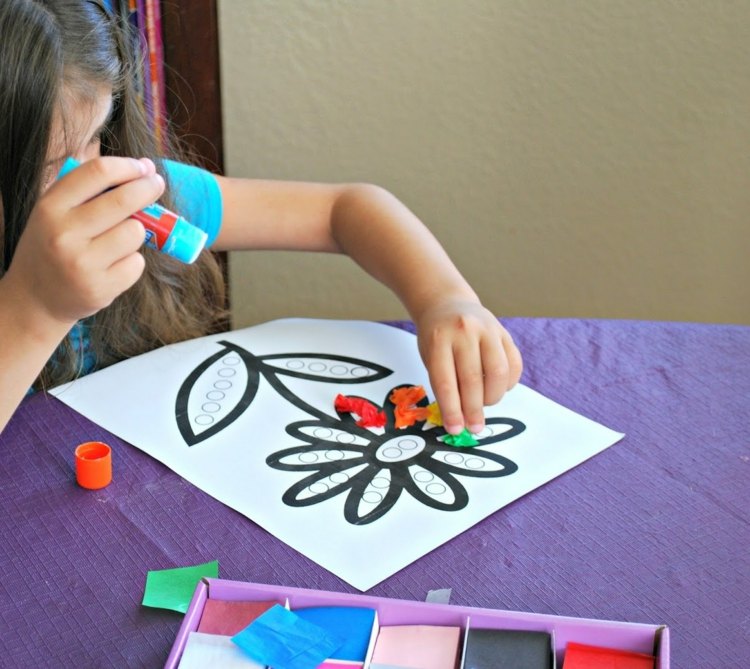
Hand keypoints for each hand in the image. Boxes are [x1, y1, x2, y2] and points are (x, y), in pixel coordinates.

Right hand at [3, 156, 163, 327]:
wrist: (36, 297)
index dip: (128, 166)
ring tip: (119, 240)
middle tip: (156, 183)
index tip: (144, 166)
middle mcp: (64, 234)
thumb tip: (143, 168)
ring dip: (136, 231)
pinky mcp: (100, 288)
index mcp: (50, 207)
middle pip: (123, 200)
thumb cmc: (54, 245)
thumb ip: (89, 191)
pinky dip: (132, 261)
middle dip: (148, 188)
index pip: (97, 173)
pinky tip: (114, 266)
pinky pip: (136, 263)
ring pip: (135, 232)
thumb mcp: (55, 212)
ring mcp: (82, 263)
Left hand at [415, 298, 522, 434]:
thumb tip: (459, 419)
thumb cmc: (436, 336)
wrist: (448, 304)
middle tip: (474, 428)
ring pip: (499, 374)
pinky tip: (497, 388)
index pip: (446, 382)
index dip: (452, 410)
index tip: (455, 429)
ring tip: (484, 404)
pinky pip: (514, 364)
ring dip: (493, 397)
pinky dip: (508, 383)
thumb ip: (444, 383)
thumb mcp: (430, 356)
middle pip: (473, 380)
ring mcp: (488, 329)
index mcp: (438, 339)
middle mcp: (464, 331)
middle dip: (474, 410)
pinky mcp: (505, 332)